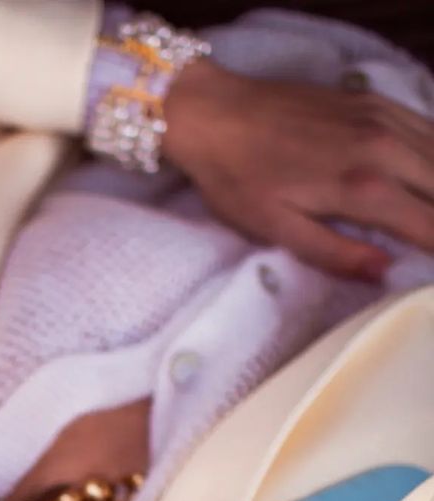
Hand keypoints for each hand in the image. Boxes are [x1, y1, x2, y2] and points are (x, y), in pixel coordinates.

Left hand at [161, 60, 433, 278]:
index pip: (428, 224)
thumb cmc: (238, 179)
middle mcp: (384, 150)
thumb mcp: (276, 229)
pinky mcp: (374, 102)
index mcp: (362, 189)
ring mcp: (382, 119)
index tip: (432, 267)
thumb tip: (383, 270)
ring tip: (432, 216)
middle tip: (432, 243)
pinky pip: (426, 126)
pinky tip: (428, 173)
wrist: (216, 113)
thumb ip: (333, 253)